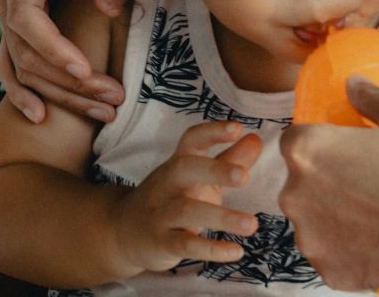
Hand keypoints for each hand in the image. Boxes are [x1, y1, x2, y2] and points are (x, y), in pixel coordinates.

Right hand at [0, 0, 133, 121]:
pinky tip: (40, 116)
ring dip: (58, 93)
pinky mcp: (11, 19)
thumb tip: (110, 9)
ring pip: (19, 62)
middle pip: (24, 47)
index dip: (53, 49)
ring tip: (102, 112)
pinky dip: (22, 90)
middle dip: (68, 80)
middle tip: (113, 99)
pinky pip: (9, 61)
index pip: (25, 17)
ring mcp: (2, 2)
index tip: (86, 71)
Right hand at [110, 121, 262, 273]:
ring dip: (220, 216)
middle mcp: (167, 184)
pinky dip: (210, 249)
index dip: (212, 132)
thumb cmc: (170, 199)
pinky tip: (236, 251)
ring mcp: (161, 213)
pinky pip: (185, 244)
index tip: (236, 127)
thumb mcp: (196, 178)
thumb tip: (256, 139)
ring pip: (187, 210)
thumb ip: (228, 160)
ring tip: (252, 224)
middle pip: (184, 169)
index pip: (191, 140)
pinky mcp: (162, 242)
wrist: (123, 230)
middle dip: (214, 170)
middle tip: (244, 176)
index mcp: (178, 164)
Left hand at [280, 78, 378, 288]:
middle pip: (303, 181)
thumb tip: (354, 84)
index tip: (352, 151)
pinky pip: (333, 254)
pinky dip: (352, 250)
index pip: (298, 139)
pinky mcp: (331, 273)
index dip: (325, 143)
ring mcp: (311, 238)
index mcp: (307, 150)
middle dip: (330, 181)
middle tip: (374, 184)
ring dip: (338, 217)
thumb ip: (373, 96)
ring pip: (316, 220)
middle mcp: (296, 194)